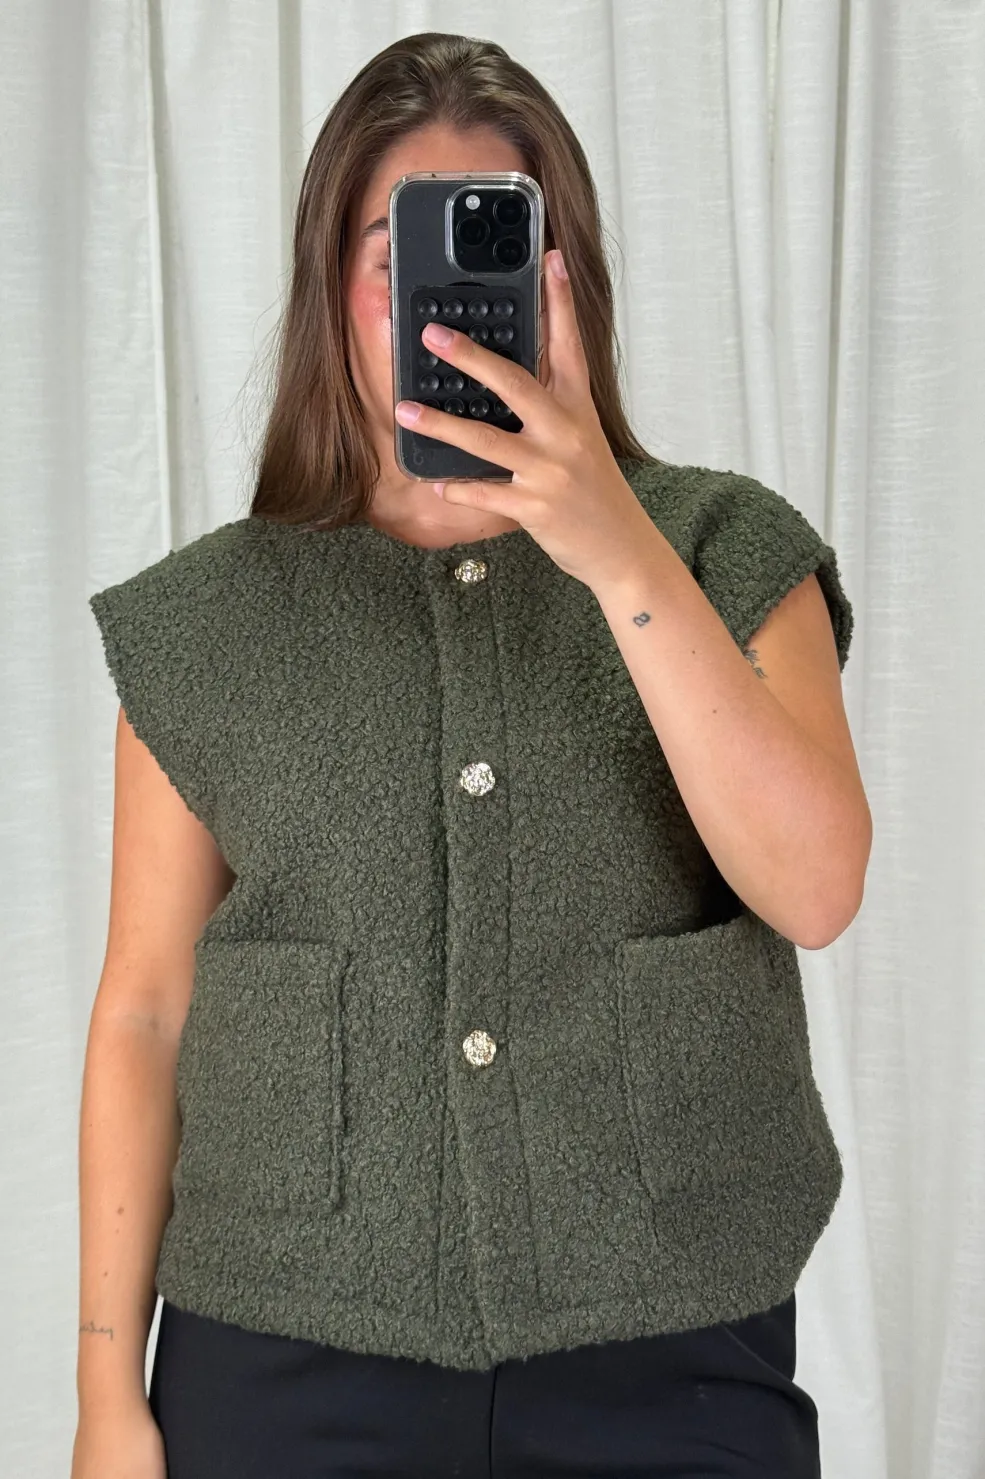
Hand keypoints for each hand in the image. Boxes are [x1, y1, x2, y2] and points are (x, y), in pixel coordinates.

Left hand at [393, 249, 654, 589]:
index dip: (559, 302)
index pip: (569, 345)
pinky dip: (457, 486)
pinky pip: (484, 492)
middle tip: (434, 335)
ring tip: (404, 410)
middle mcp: (566, 433)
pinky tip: (435, 480)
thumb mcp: (583, 440)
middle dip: (470, 357)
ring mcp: (549, 470)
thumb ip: (552, 409)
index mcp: (579, 409)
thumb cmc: (595, 491)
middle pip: (515, 382)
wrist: (621, 547)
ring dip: (440, 423)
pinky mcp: (534, 506)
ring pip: (486, 440)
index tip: (549, 259)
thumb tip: (506, 383)